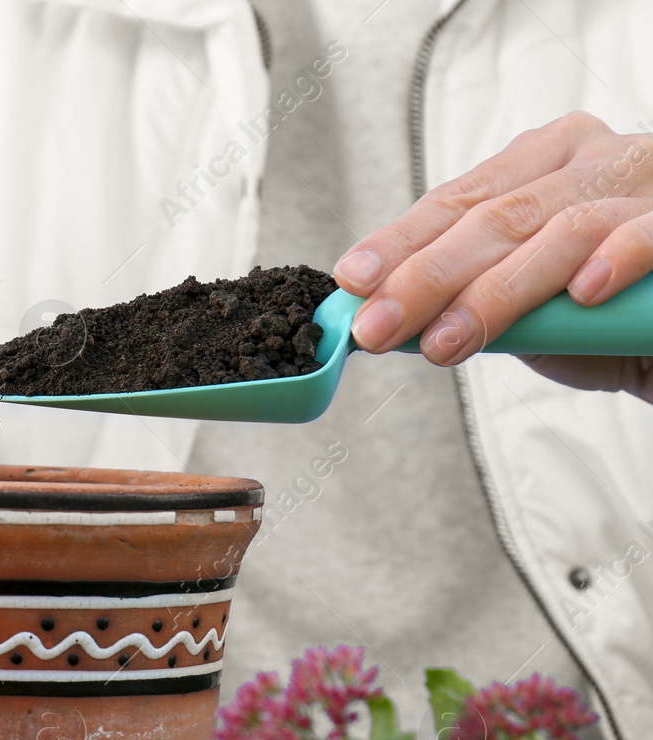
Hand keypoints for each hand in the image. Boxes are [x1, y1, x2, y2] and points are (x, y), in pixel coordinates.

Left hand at [333, 111, 652, 399]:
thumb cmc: (607, 313)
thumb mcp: (526, 303)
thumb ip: (469, 297)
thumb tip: (381, 316)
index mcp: (545, 162)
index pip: (458, 200)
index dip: (400, 242)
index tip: (352, 282)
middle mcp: (593, 161)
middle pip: (496, 216)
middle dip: (427, 277)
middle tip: (377, 326)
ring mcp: (644, 187)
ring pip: (560, 228)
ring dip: (497, 292)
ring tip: (446, 342)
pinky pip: (645, 234)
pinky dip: (613, 259)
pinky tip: (582, 292)